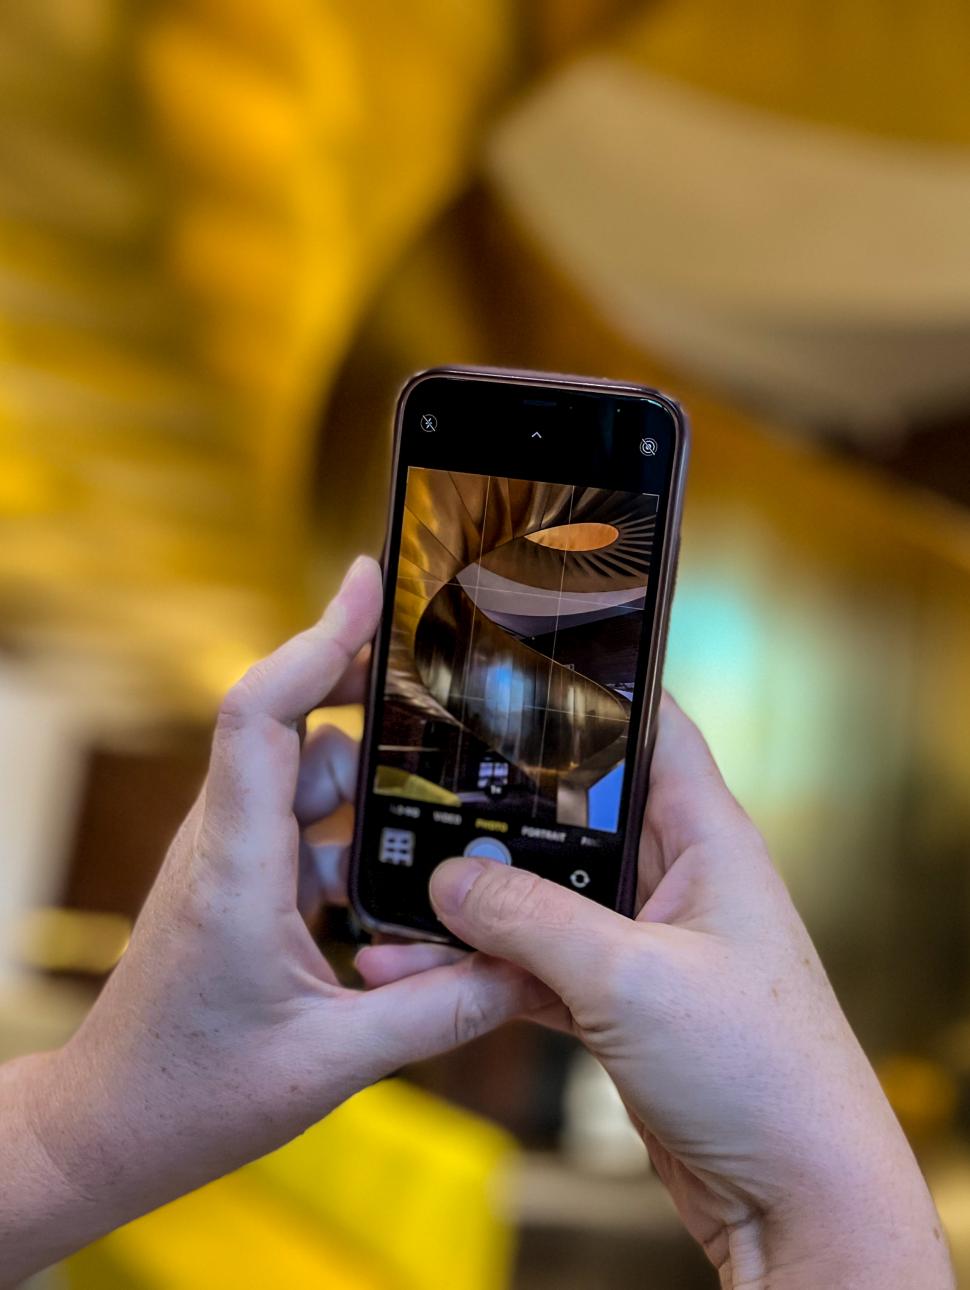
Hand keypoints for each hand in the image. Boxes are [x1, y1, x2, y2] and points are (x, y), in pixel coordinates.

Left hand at [4, 557, 541, 1283]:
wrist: (109, 1124)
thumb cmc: (193, 1094)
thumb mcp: (332, 1062)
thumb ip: (438, 1009)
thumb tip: (526, 969)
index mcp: (238, 868)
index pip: (262, 714)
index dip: (316, 639)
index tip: (371, 585)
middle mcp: (227, 843)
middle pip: (295, 724)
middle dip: (370, 694)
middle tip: (453, 690)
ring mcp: (231, 858)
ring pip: (306, 775)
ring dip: (371, 778)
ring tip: (450, 796)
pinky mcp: (241, 881)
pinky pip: (304, 823)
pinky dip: (356, 826)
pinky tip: (405, 868)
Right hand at [361, 698, 953, 1288]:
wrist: (792, 1198)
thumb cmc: (761, 1073)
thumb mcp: (632, 978)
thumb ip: (533, 918)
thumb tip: (451, 877)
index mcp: (706, 838)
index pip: (652, 729)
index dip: (591, 694)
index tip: (514, 673)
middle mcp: (676, 877)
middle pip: (574, 819)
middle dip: (497, 816)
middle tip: (416, 798)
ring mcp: (644, 942)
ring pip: (543, 900)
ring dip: (475, 906)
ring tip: (393, 904)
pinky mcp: (618, 1001)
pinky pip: (536, 966)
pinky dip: (483, 970)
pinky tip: (420, 971)